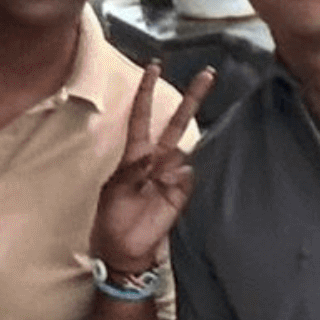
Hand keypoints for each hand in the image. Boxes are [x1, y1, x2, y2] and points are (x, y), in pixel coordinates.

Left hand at [89, 65, 211, 280]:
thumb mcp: (112, 192)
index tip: (153, 66)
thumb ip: (132, 171)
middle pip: (175, 123)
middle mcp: (156, 161)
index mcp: (133, 156)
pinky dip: (180, 179)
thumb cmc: (111, 221)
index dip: (146, 93)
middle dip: (192, 99)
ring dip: (182, 147)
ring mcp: (171, 176)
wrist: (124, 253)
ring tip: (164, 173)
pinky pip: (188, 177)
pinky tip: (170, 188)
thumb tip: (153, 157)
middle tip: (208, 73)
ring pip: (185, 148)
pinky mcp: (182, 194)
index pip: (142, 117)